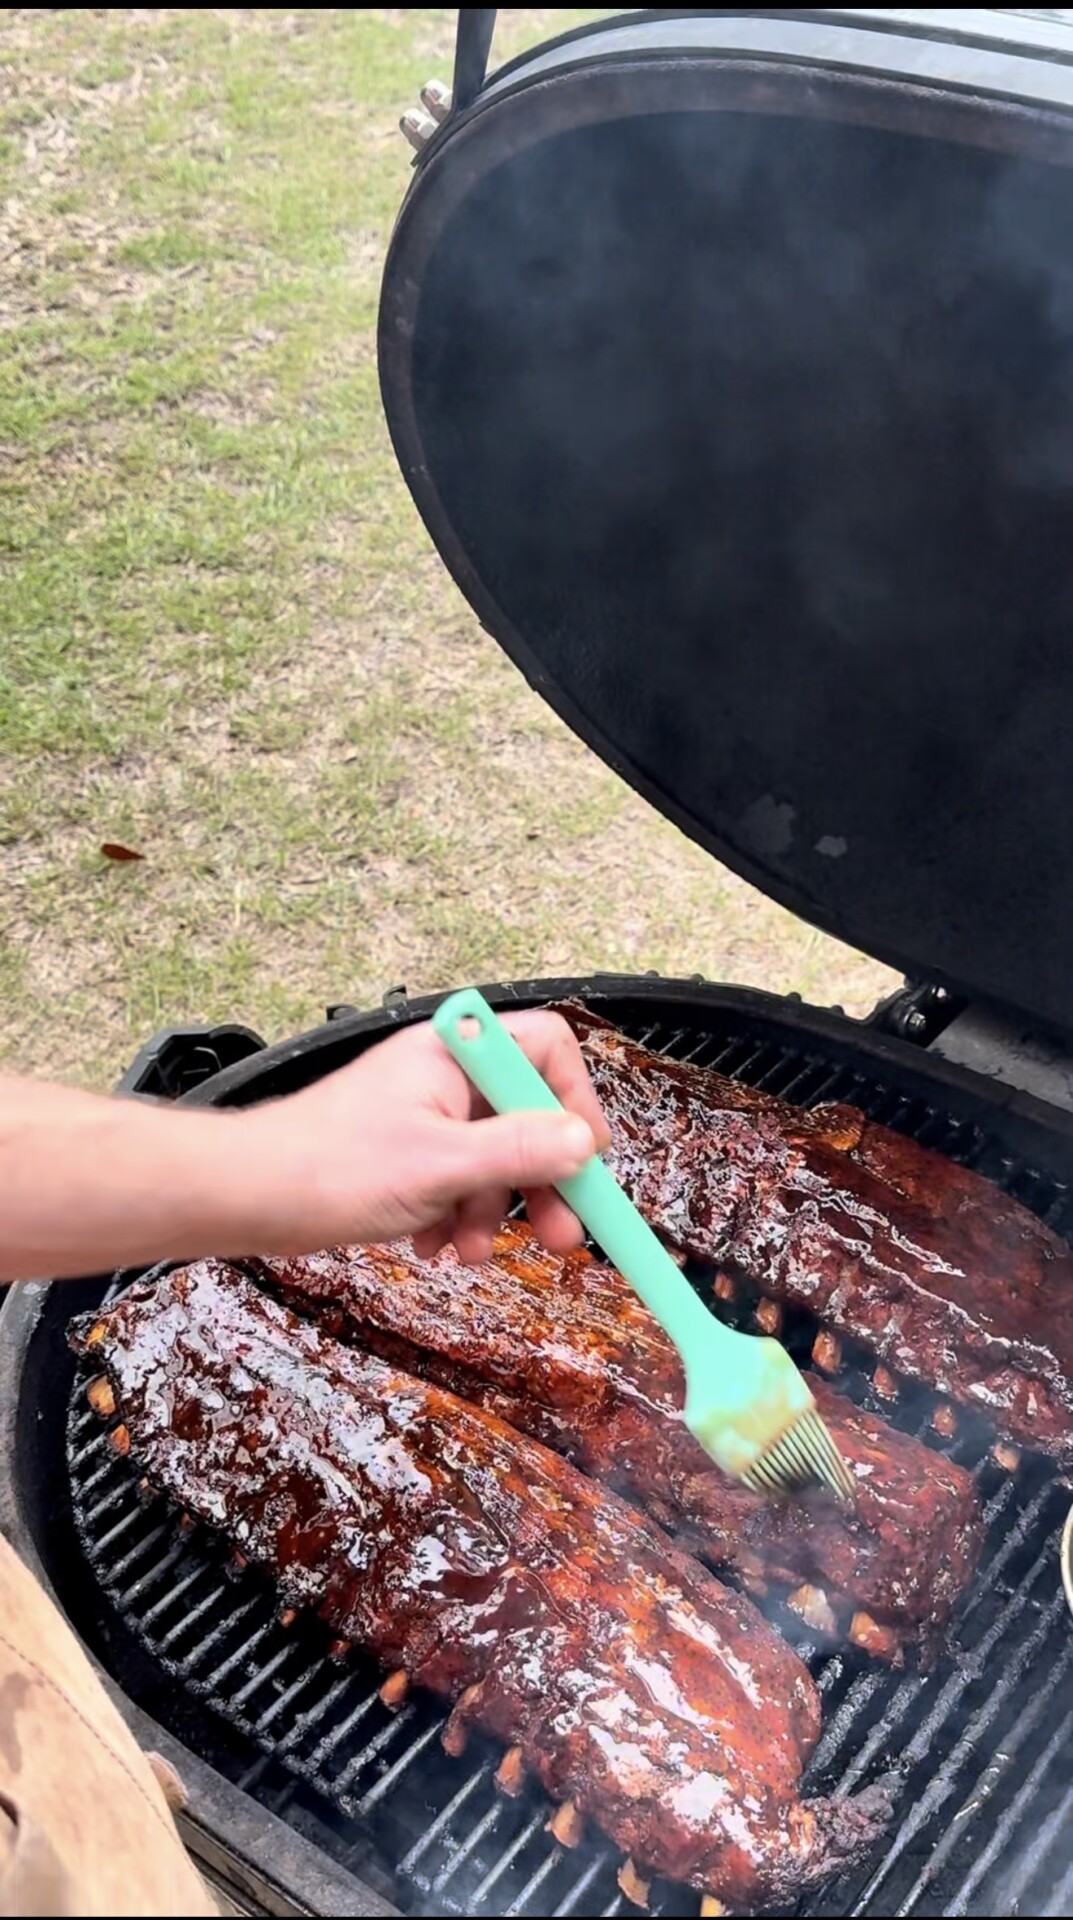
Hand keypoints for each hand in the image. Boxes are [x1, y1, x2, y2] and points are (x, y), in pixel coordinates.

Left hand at [249, 1010, 610, 1262]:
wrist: (247, 1196)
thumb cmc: (331, 1168)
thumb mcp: (442, 1166)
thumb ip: (520, 1152)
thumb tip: (584, 1144)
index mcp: (455, 1052)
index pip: (547, 1051)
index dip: (576, 1103)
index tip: (586, 1163)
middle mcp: (445, 1073)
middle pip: (527, 1114)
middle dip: (542, 1180)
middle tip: (561, 1237)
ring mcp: (424, 1111)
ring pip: (493, 1157)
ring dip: (490, 1210)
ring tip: (467, 1253)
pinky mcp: (405, 1150)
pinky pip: (457, 1178)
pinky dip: (454, 1214)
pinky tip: (433, 1246)